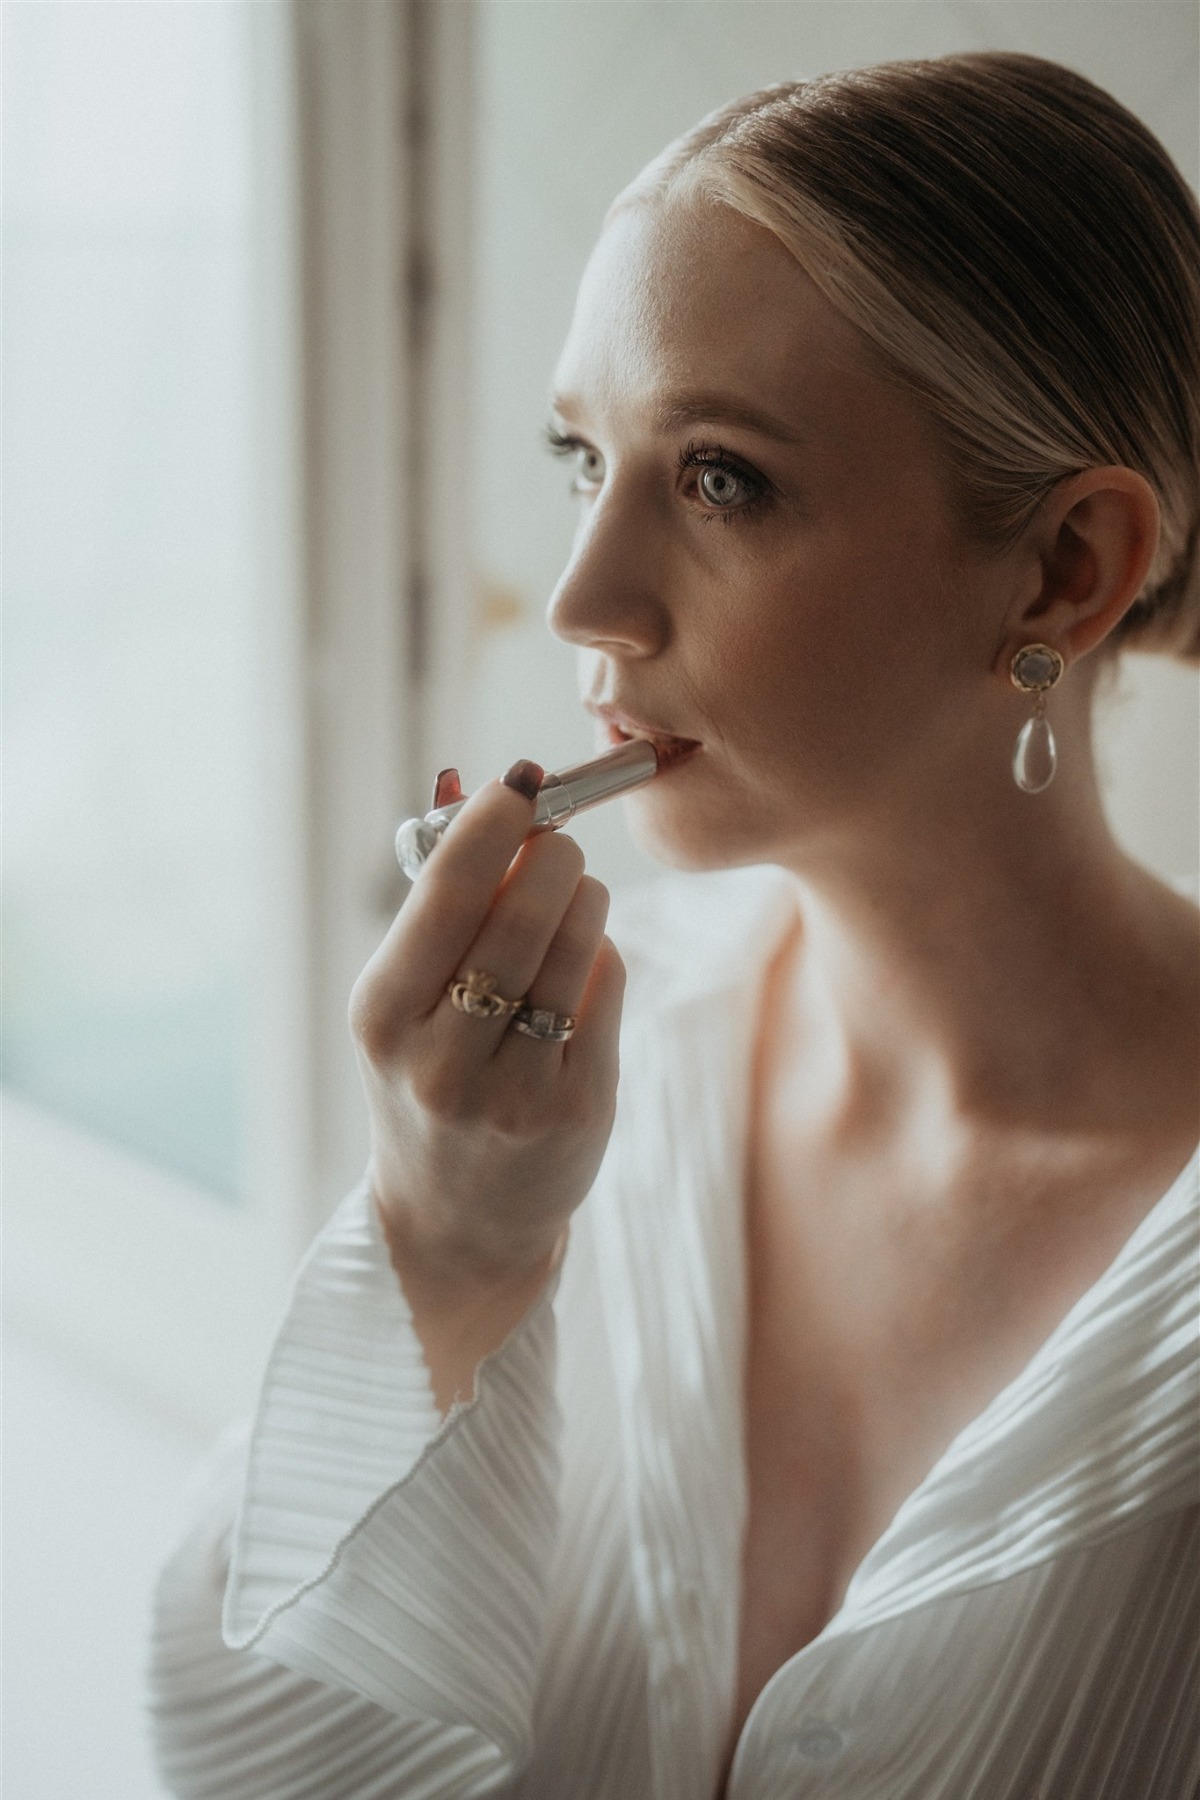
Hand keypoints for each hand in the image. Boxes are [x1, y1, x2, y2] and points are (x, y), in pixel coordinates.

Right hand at [349, 758, 624, 1308]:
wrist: (455, 1222)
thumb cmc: (427, 1079)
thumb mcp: (401, 1002)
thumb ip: (436, 901)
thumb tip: (469, 785)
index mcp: (381, 1013)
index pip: (445, 889)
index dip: (492, 823)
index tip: (520, 783)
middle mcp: (439, 1056)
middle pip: (525, 907)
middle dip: (554, 856)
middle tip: (557, 846)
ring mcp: (512, 1089)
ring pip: (579, 940)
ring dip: (584, 900)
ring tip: (569, 902)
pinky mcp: (576, 1108)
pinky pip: (606, 987)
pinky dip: (599, 959)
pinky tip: (578, 972)